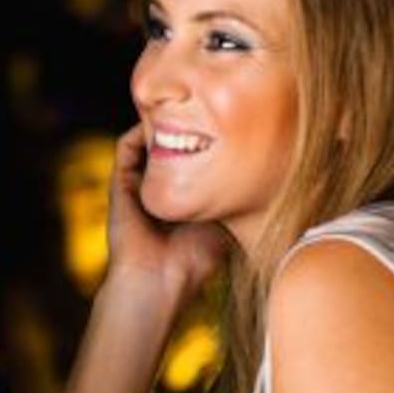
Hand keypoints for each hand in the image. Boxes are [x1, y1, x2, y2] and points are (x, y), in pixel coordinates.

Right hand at [107, 124, 230, 302]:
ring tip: (181, 109)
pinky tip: (163, 122)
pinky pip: (125, 147)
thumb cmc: (195, 264)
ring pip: (145, 145)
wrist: (159, 283)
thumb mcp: (227, 226)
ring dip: (159, 126)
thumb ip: (240, 205)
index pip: (190, 162)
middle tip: (204, 109)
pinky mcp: (120, 184)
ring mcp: (136, 187)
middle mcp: (156, 192)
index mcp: (178, 201)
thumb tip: (274, 185)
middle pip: (167, 150)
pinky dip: (139, 131)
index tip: (225, 124)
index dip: (204, 143)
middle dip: (182, 128)